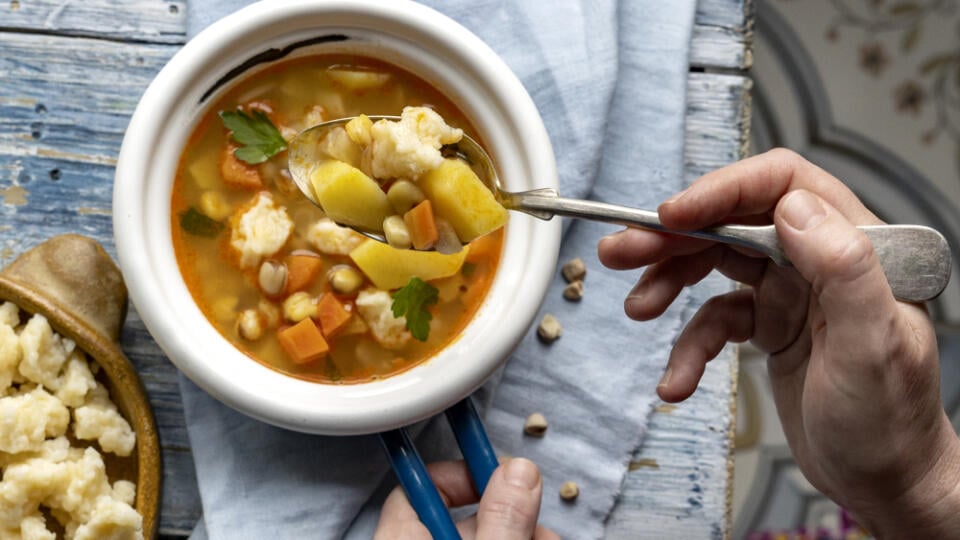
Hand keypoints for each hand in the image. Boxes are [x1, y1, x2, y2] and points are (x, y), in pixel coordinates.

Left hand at [374, 457, 557, 539]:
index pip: (419, 486)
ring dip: (524, 534)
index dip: (461, 474)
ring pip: (488, 538)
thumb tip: (519, 470)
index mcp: (403, 539)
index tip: (499, 473)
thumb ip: (503, 518)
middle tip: (541, 526)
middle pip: (466, 518)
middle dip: (512, 514)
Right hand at [597, 149, 959, 536]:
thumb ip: (844, 269)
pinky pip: (714, 319)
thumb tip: (793, 207)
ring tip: (637, 308)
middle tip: (621, 251)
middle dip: (674, 235)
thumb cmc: (890, 423)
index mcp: (858, 246)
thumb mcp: (873, 348)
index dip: (723, 191)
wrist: (883, 483)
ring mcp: (792, 291)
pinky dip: (689, 347)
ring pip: (716, 262)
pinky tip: (676, 381)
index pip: (783, 187)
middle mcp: (819, 259)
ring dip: (670, 282)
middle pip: (735, 221)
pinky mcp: (769, 324)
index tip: (671, 215)